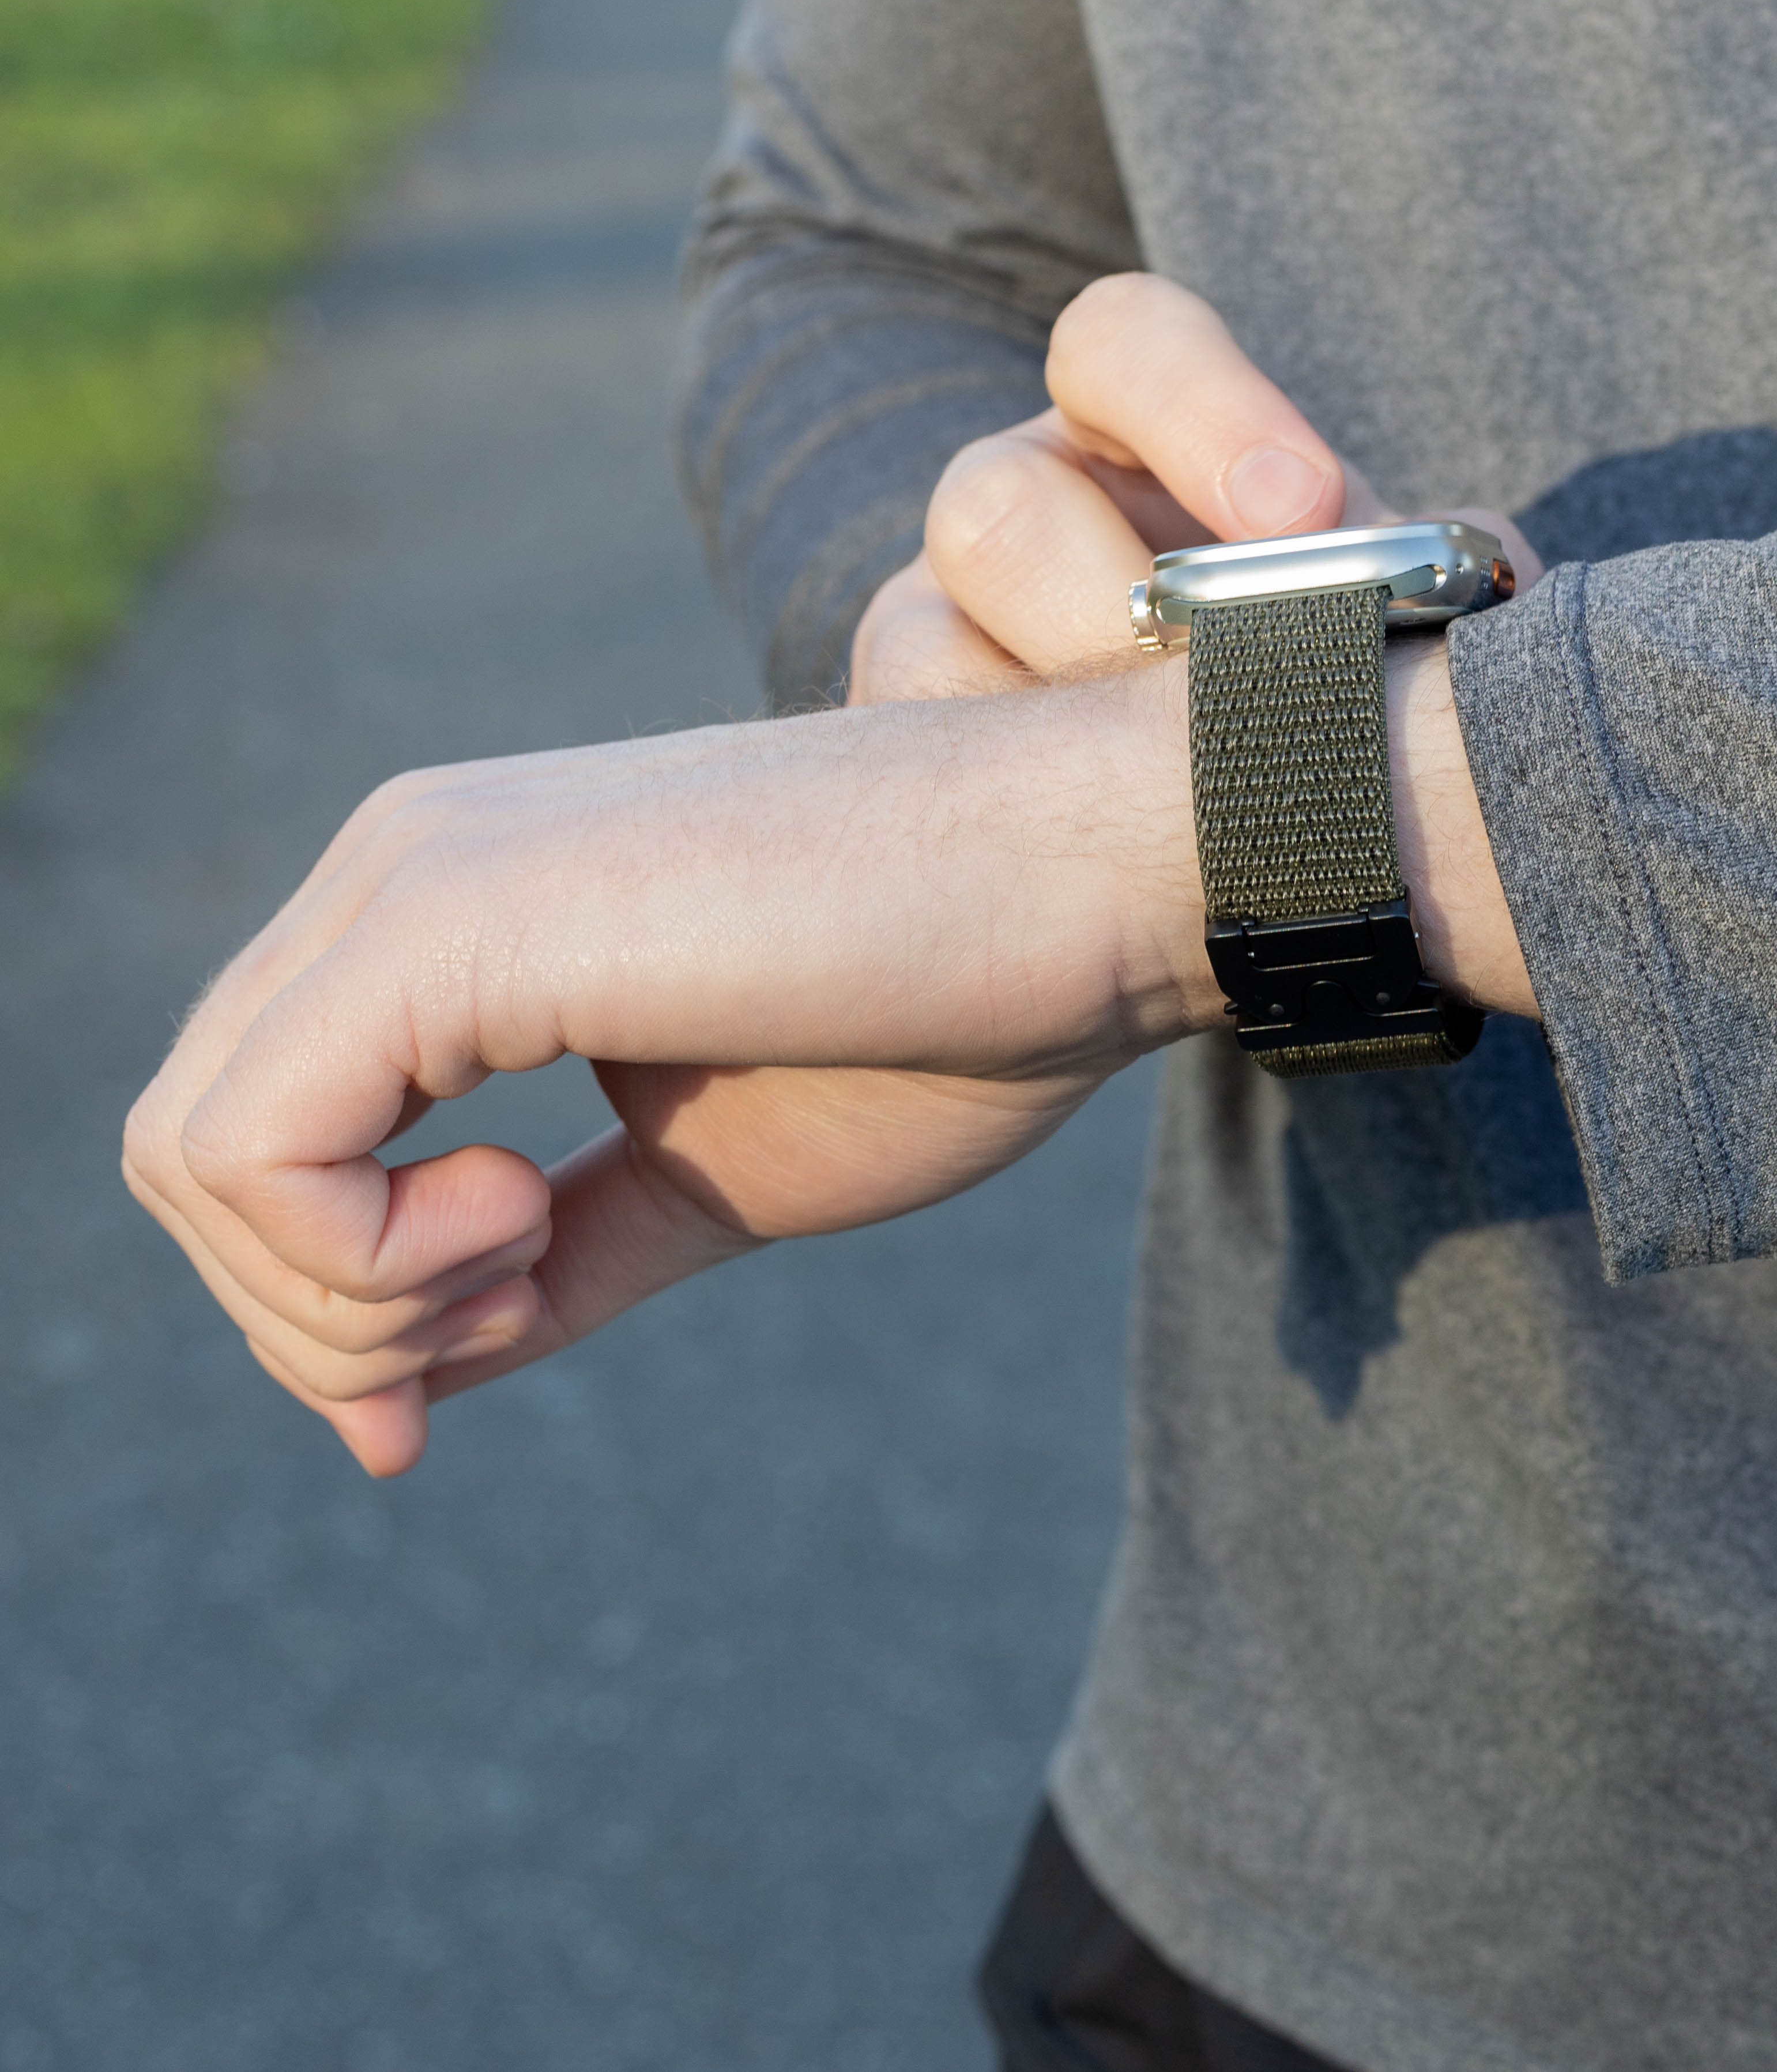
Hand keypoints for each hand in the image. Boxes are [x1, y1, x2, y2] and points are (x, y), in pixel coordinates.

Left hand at [124, 274, 1535, 1477]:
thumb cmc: (955, 1005)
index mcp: (459, 910)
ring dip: (342, 1292)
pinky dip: (352, 1258)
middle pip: (193, 1149)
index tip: (471, 1358)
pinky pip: (247, 1148)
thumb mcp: (712, 1177)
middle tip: (513, 1298)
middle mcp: (402, 864)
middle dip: (324, 1312)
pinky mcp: (457, 914)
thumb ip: (551, 1259)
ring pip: (191, 1154)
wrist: (1104, 865)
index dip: (321, 1297)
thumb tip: (395, 1393)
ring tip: (529, 1248)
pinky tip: (516, 1219)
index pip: (257, 1129)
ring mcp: (419, 875)